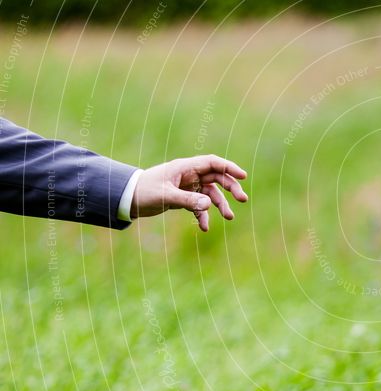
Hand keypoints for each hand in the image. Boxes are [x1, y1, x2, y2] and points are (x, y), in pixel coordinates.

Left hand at [131, 154, 247, 231]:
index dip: (229, 167)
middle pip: (217, 178)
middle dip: (231, 188)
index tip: (243, 176)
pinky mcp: (184, 198)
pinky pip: (200, 206)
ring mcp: (188, 187)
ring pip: (211, 194)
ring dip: (220, 205)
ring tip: (229, 217)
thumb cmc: (143, 192)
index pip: (213, 163)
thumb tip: (209, 204)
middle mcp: (189, 175)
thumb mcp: (165, 196)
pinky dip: (204, 216)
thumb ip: (188, 200)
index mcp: (185, 167)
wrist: (127, 199)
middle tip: (242, 199)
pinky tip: (204, 228)